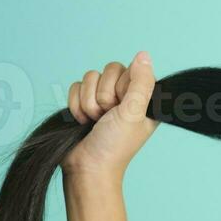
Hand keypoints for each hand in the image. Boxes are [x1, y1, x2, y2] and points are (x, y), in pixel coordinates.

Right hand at [62, 51, 158, 179]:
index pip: (131, 68)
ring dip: (89, 102)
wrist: (88, 166)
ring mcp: (104, 99)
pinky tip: (83, 121)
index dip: (122, 86)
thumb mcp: (133, 112)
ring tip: (96, 122)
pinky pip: (75, 86)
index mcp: (144, 99)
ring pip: (90, 76)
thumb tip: (144, 54)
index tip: (123, 107)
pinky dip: (76, 105)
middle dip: (104, 96)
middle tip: (108, 117)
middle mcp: (126, 96)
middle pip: (108, 69)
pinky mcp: (85, 102)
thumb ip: (141, 83)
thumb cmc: (114, 145)